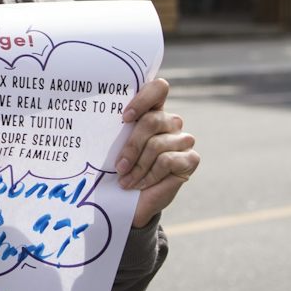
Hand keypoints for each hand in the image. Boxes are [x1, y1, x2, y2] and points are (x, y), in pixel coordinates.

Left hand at [114, 76, 200, 228]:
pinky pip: (167, 161)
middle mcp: (170, 122)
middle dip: (131, 146)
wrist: (132, 201)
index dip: (143, 99)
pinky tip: (141, 184)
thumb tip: (99, 116)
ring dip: (137, 166)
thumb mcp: (115, 147)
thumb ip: (117, 130)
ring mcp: (183, 139)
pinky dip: (150, 175)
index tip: (124, 117)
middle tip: (118, 166)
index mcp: (152, 111)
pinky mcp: (190, 159)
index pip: (158, 88)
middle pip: (152, 120)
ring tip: (126, 180)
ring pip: (157, 144)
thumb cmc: (121, 169)